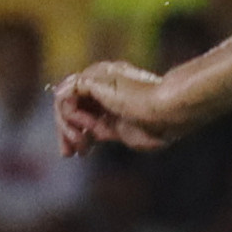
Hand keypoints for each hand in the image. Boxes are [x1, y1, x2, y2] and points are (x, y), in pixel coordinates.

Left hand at [55, 63, 191, 154]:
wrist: (167, 112)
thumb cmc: (157, 126)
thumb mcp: (123, 132)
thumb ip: (103, 129)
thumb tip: (88, 134)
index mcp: (115, 93)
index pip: (86, 108)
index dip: (79, 131)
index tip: (80, 153)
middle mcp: (103, 81)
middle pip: (72, 104)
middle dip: (66, 131)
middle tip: (68, 154)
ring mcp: (96, 78)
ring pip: (65, 100)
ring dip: (66, 126)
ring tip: (79, 143)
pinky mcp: (91, 79)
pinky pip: (66, 98)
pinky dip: (71, 117)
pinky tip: (87, 128)